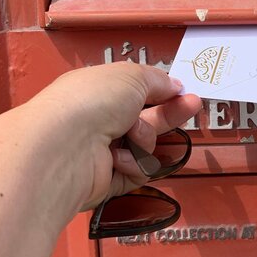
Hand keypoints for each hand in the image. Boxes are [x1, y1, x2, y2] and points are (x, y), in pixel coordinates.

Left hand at [27, 63, 201, 212]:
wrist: (64, 147)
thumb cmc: (87, 103)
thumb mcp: (131, 76)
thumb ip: (157, 79)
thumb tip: (173, 84)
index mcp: (96, 91)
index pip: (135, 92)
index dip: (160, 91)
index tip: (182, 92)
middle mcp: (96, 121)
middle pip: (144, 120)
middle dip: (169, 114)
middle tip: (191, 106)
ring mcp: (99, 151)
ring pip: (143, 147)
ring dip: (144, 140)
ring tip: (131, 135)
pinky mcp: (104, 180)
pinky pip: (136, 172)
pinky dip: (133, 165)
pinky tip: (118, 158)